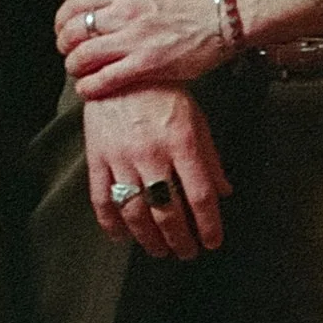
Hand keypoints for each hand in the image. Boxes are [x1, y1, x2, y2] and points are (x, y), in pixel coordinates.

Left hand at [58, 0, 226, 95]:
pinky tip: (88, 88)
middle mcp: (124, 12)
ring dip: (74, 67)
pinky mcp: (148, 64)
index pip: (74, 6)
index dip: (62, 22)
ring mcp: (135, 39)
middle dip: (64, 46)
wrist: (226, 14)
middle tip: (68, 53)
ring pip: (85, 56)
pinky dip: (90, 86)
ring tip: (78, 71)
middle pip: (74, 32)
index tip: (63, 31)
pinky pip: (107, 78)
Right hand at [84, 89, 230, 258]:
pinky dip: (111, 224)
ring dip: (149, 239)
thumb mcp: (196, 120)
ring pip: (136, 212)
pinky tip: (122, 237)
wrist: (120, 69)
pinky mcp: (97, 158)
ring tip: (160, 251)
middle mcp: (152, 154)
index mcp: (182, 143)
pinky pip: (102, 199)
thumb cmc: (163, 93)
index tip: (212, 243)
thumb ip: (210, 158)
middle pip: (168, 211)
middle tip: (186, 253)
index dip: (208, 225)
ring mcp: (122, 157)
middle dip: (180, 240)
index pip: (200, 196)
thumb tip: (224, 192)